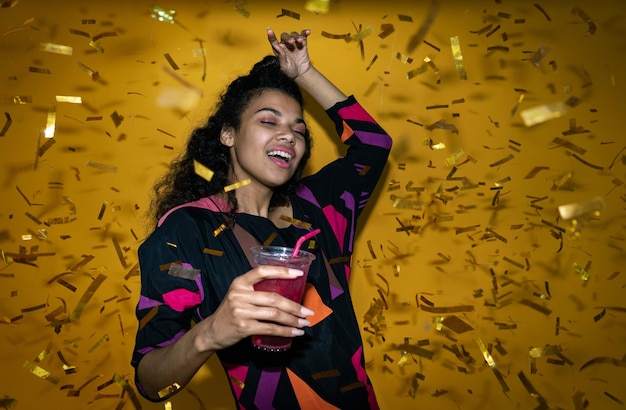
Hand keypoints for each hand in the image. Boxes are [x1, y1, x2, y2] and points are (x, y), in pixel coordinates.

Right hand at [195, 266, 312, 351]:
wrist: (212, 331)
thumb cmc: (230, 311)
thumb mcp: (238, 294)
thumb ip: (256, 290)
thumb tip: (287, 289)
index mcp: (240, 282)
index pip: (262, 271)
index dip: (282, 271)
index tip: (299, 274)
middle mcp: (239, 295)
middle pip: (274, 298)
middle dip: (295, 306)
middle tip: (308, 312)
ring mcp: (240, 311)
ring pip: (274, 314)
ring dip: (293, 320)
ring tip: (304, 323)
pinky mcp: (243, 327)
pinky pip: (270, 328)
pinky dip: (285, 331)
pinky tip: (295, 332)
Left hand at [267, 28, 311, 78]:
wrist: (301, 73)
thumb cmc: (290, 71)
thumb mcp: (284, 67)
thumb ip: (281, 57)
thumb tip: (277, 47)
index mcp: (279, 50)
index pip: (274, 41)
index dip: (271, 36)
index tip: (269, 30)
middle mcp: (285, 45)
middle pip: (285, 36)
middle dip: (288, 38)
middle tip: (292, 42)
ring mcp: (294, 43)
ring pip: (294, 35)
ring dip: (297, 36)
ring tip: (300, 40)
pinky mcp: (302, 43)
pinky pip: (303, 36)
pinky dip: (305, 33)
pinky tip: (308, 32)